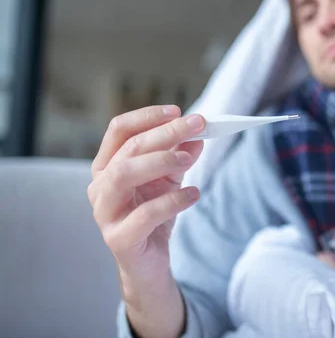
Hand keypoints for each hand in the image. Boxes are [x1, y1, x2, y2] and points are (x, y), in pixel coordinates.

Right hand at [86, 105, 205, 337]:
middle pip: (128, 149)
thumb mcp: (170, 179)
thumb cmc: (155, 214)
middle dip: (165, 133)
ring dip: (160, 161)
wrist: (150, 262)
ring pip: (123, 175)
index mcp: (107, 165)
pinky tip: (193, 194)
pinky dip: (172, 201)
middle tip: (197, 126)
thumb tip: (198, 135)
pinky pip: (145, 215)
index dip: (147, 116)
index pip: (119, 130)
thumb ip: (181, 156)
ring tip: (189, 159)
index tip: (177, 110)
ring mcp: (105, 213)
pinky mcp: (119, 238)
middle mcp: (99, 186)